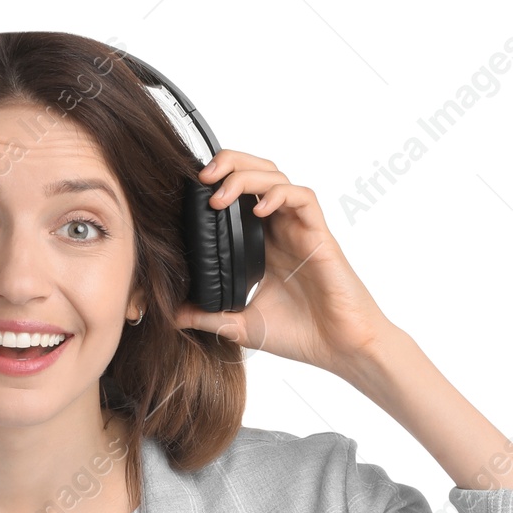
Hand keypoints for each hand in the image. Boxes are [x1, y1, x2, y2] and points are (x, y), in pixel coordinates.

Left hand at [173, 151, 394, 377]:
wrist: (340, 348)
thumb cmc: (301, 334)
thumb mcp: (241, 325)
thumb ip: (209, 316)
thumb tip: (172, 316)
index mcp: (262, 243)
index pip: (239, 195)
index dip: (217, 183)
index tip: (189, 191)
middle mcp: (280, 230)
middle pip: (257, 173)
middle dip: (230, 164)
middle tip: (202, 176)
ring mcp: (300, 229)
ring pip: (277, 177)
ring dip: (247, 176)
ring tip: (221, 194)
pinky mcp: (319, 235)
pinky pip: (303, 198)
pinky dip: (279, 195)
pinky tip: (258, 209)